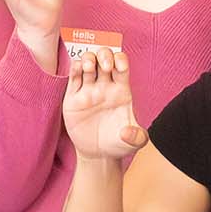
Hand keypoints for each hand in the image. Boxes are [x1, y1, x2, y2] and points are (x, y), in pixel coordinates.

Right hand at [60, 46, 146, 160]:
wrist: (98, 155)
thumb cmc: (118, 145)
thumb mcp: (134, 143)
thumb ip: (137, 137)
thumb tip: (128, 132)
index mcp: (121, 90)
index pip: (121, 65)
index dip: (120, 59)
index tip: (118, 66)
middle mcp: (105, 86)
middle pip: (104, 58)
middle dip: (104, 56)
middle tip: (105, 66)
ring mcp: (88, 91)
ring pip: (87, 63)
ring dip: (88, 59)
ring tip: (89, 67)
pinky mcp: (73, 99)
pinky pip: (73, 78)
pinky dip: (74, 68)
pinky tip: (78, 68)